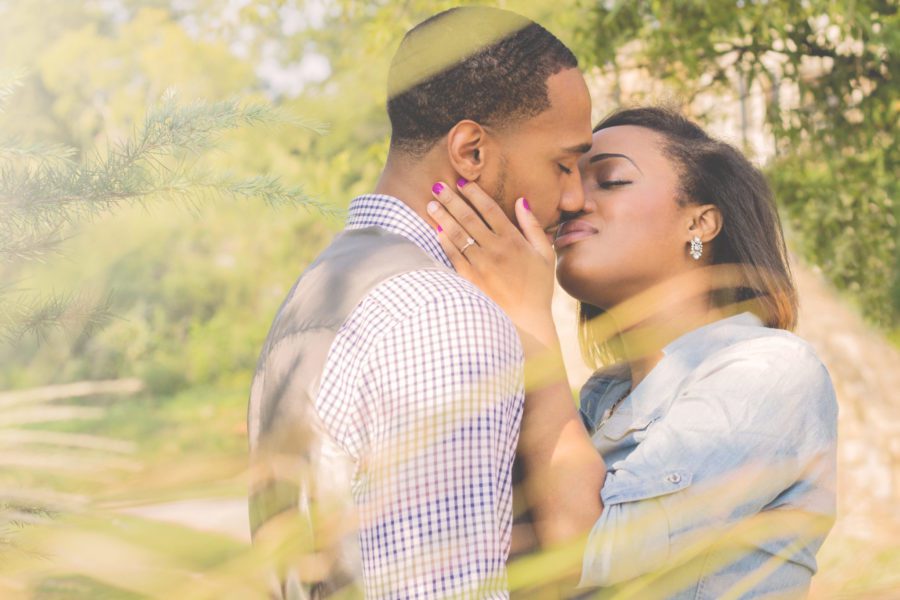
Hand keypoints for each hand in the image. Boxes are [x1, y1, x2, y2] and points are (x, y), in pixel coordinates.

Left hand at [427, 180, 556, 346]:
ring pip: (457, 234)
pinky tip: (436, 231)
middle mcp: (495, 249)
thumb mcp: (545, 254)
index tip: (462, 183)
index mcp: (513, 240)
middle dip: (451, 200)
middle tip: (438, 186)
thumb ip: (533, 226)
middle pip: (468, 218)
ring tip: (431, 204)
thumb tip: (522, 201)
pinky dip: (444, 242)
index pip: (489, 209)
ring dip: (442, 217)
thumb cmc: (538, 288)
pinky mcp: (470, 279)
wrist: (526, 322)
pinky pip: (453, 256)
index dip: (474, 194)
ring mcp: (481, 264)